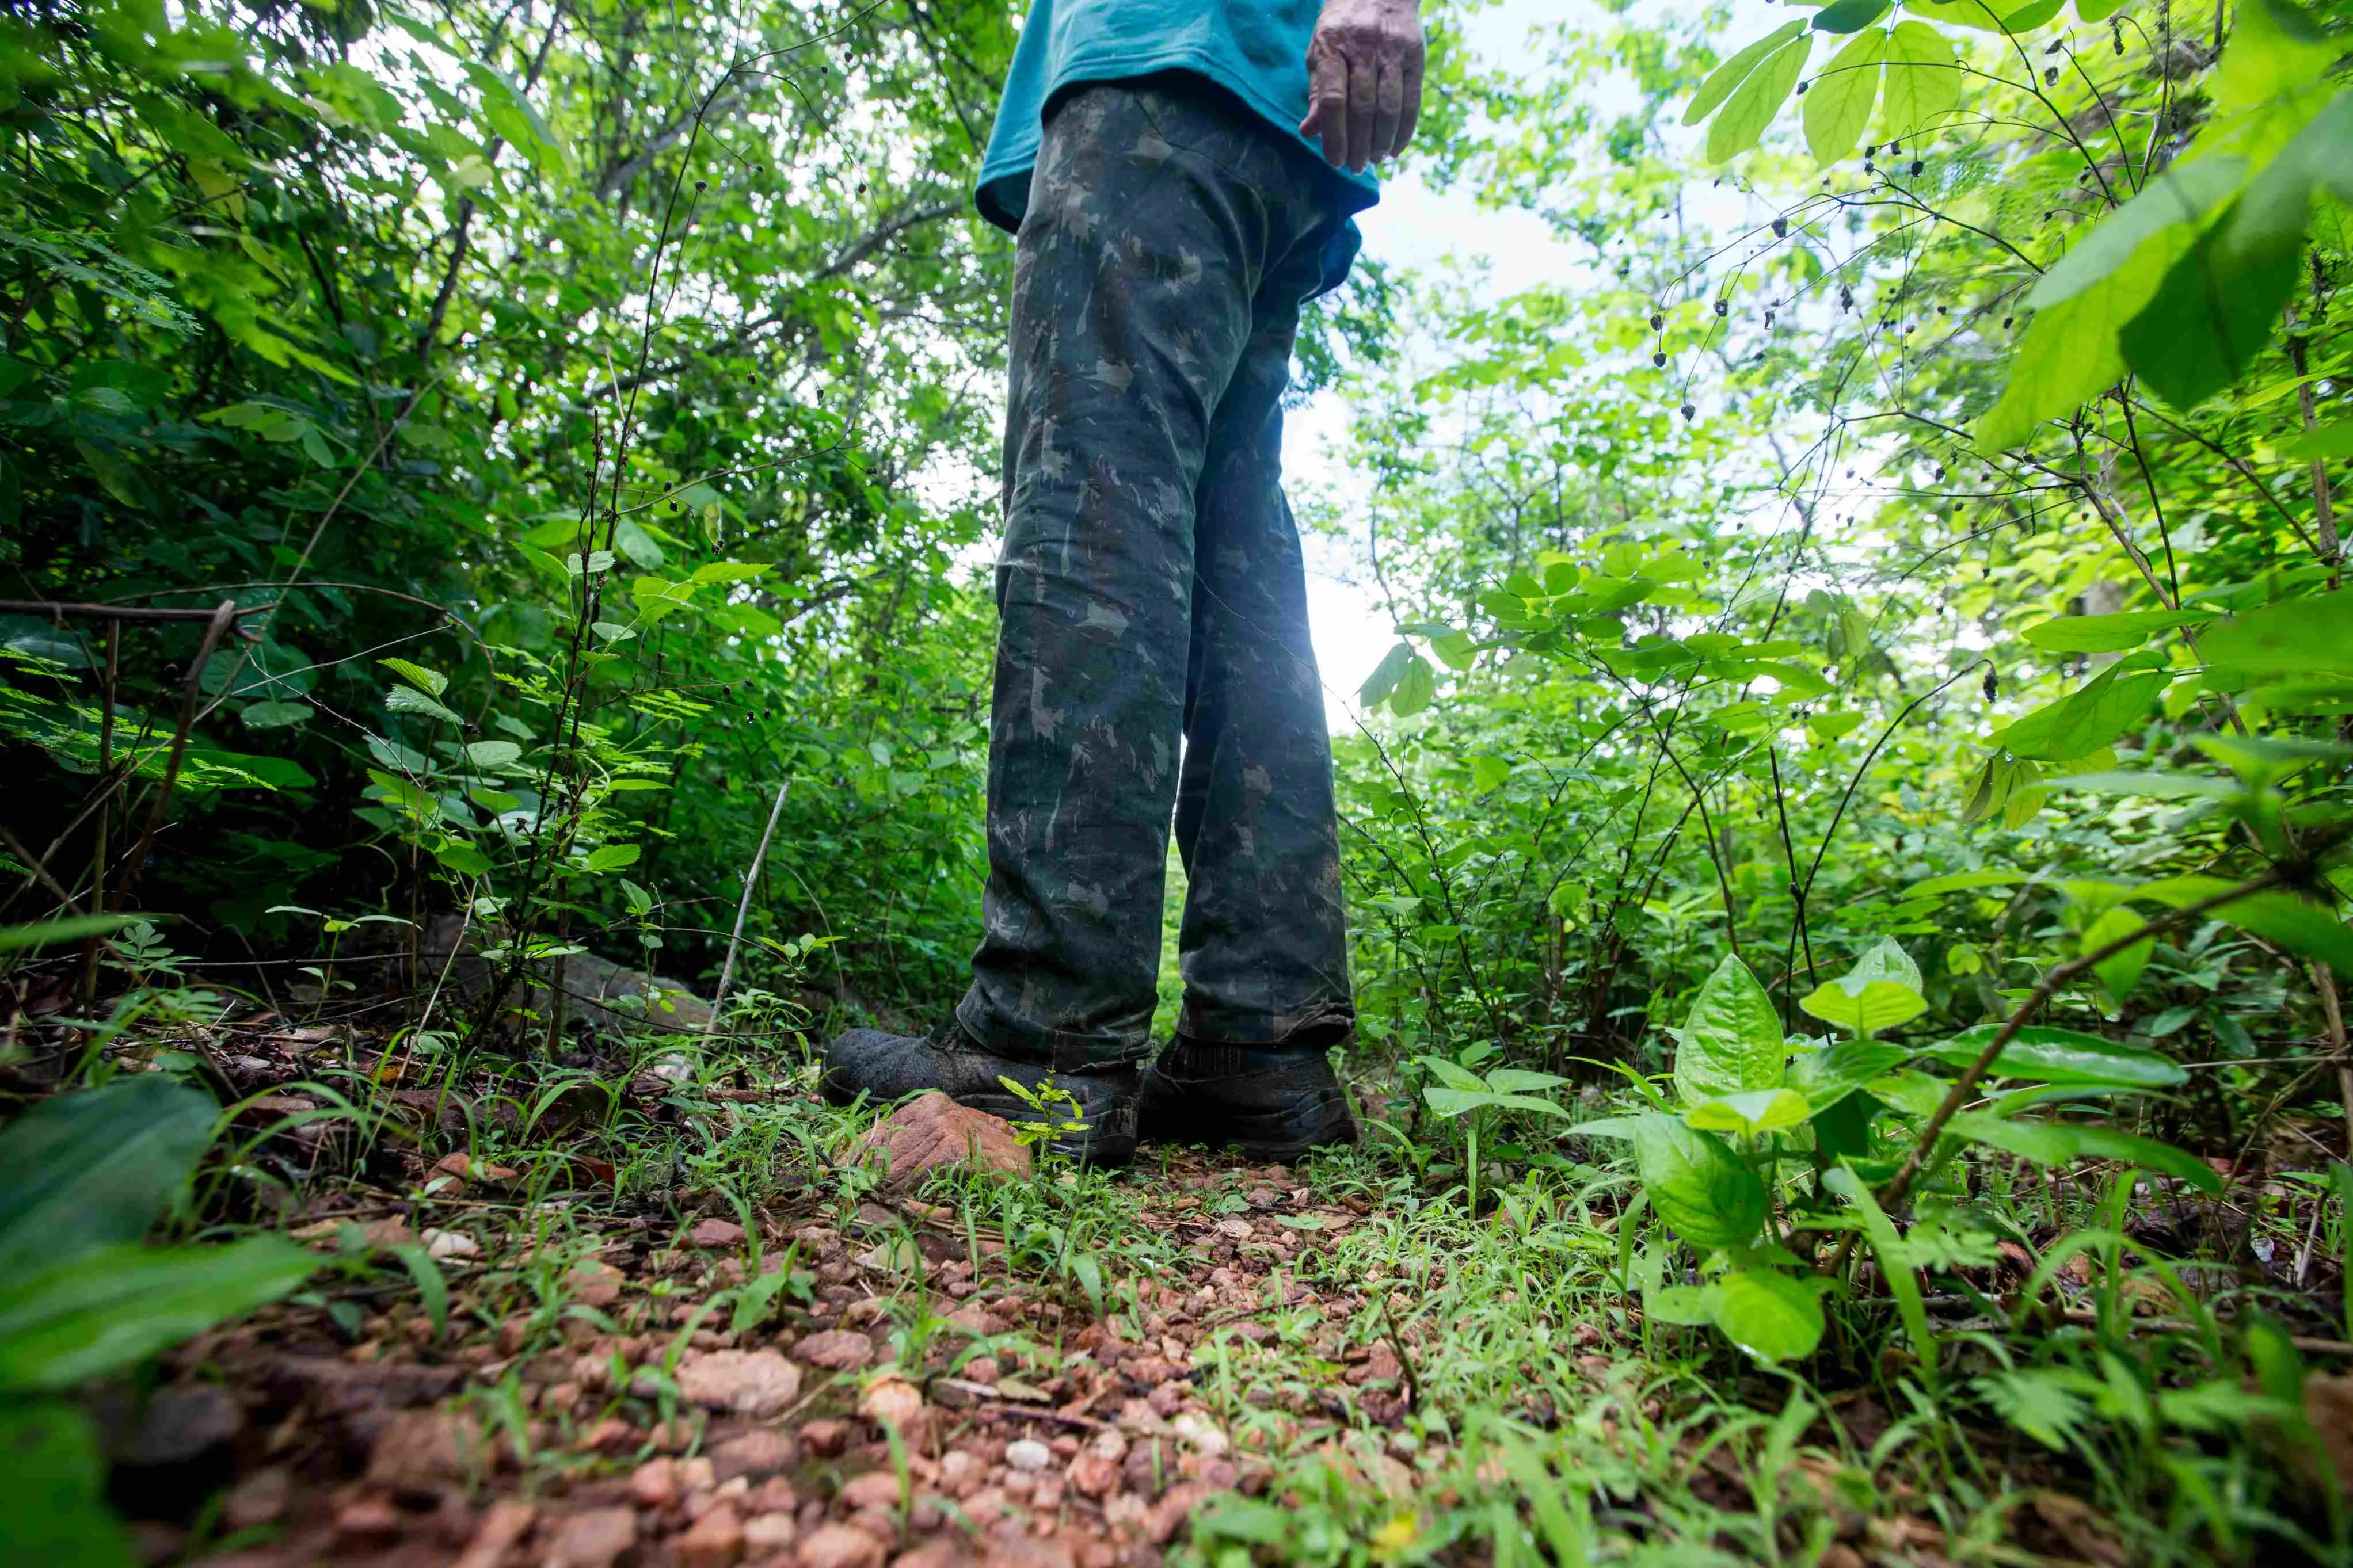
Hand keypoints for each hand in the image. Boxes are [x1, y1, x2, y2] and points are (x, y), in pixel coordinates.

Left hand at [1298, 0, 1424, 173]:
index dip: (1334, 135)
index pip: (1333, 100)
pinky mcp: (1415, 54)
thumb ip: (1316, 93)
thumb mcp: (1319, 53)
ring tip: (1375, 159)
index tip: (1335, 161)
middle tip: (1356, 167)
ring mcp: (1391, 50)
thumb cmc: (1340, 30)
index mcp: (1332, 46)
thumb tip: (1308, 133)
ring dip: (1382, 140)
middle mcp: (1363, 47)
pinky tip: (1396, 148)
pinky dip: (1405, 129)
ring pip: (1389, 106)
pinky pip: (1412, 99)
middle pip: (1362, 107)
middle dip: (1359, 144)